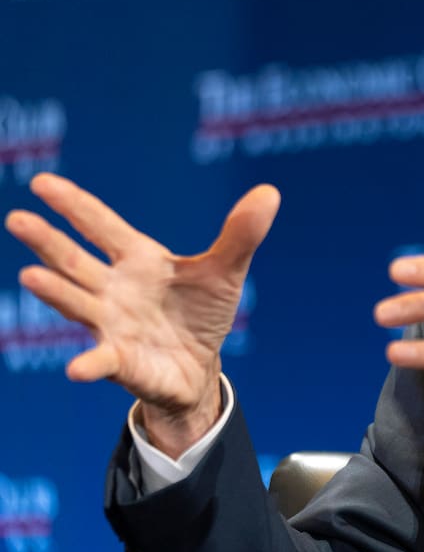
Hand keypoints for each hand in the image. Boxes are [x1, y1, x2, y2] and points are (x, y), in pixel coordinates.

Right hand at [5, 173, 279, 455]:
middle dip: (47, 241)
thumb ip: (241, 234)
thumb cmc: (202, 313)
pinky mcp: (119, 360)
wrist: (199, 366)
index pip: (100, 225)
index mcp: (137, 260)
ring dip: (56, 292)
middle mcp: (113, 288)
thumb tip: (270, 193)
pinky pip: (100, 360)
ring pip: (77, 303)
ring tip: (31, 276)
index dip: (74, 204)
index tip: (41, 182)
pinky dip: (89, 363)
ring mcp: (110, 324)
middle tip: (17, 218)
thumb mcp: (226, 272)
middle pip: (74, 260)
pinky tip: (78, 368)